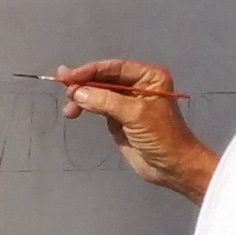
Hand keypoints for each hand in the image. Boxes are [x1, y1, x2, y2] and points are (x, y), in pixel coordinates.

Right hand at [55, 59, 215, 198]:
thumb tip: (77, 93)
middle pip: (104, 78)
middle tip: (63, 87)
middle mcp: (138, 85)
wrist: (172, 167)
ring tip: (69, 108)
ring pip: (98, 93)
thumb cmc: (161, 136)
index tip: (69, 76)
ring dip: (82, 97)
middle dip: (83, 83)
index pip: (115, 68)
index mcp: (148, 77)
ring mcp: (127, 102)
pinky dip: (85, 108)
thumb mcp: (134, 114)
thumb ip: (105, 101)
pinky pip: (98, 107)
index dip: (91, 70)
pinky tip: (73, 112)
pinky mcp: (119, 119)